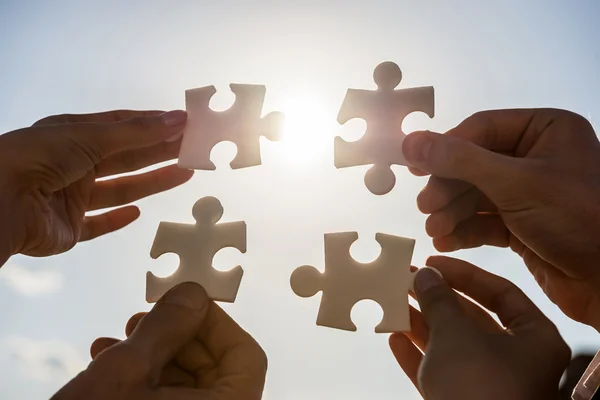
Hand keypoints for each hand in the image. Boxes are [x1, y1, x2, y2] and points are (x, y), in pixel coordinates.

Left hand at [0, 110, 192, 264]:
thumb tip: (179, 118)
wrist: (0, 202)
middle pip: (125, 158)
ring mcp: (69, 197)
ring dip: (151, 183)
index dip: (152, 124)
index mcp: (72, 134)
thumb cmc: (41, 157)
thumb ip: (137, 133)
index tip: (183, 123)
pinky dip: (116, 220)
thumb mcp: (91, 136)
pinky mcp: (67, 229)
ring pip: (118, 190)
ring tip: (185, 172)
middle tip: (194, 147)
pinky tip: (137, 213)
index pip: (120, 126)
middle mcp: (71, 164)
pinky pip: (96, 224)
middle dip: (159, 151)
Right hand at [52, 282, 266, 399]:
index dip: (216, 323)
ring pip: (188, 388)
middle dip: (175, 339)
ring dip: (153, 358)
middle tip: (142, 321)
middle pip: (215, 370)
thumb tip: (192, 294)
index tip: (187, 304)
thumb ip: (166, 327)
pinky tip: (109, 366)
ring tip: (115, 344)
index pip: (245, 357)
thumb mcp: (127, 372)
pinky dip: (144, 384)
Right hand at [390, 256, 570, 399]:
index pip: (499, 292)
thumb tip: (424, 276)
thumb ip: (438, 301)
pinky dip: (417, 356)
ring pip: (452, 346)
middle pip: (471, 319)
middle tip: (406, 281)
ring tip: (393, 304)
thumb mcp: (455, 334)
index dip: (463, 274)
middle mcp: (516, 362)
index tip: (432, 263)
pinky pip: (440, 372)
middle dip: (435, 300)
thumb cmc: (478, 388)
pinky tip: (394, 339)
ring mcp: (489, 385)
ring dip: (421, 324)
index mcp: (534, 340)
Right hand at [402, 109, 599, 327]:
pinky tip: (446, 242)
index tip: (413, 168)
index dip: (445, 149)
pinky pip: (485, 221)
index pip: (480, 129)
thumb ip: (460, 160)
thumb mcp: (516, 182)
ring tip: (435, 231)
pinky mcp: (524, 225)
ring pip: (476, 195)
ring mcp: (530, 193)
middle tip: (426, 208)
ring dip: (452, 213)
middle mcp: (536, 157)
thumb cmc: (578, 218)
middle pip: (473, 164)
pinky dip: (464, 231)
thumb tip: (409, 141)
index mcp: (545, 130)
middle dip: (448, 188)